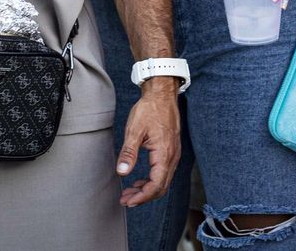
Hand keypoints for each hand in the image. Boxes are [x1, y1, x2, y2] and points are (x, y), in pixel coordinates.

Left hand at [116, 81, 179, 207]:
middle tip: (126, 199)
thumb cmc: (149, 109)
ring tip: (130, 192)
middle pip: (161, 187)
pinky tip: (139, 180)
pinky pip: (164, 172)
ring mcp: (173, 154)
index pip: (156, 184)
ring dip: (147, 189)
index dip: (142, 196)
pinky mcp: (171, 151)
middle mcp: (172, 157)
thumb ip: (129, 153)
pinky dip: (152, 180)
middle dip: (143, 196)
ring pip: (163, 180)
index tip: (128, 200)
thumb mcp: (135, 130)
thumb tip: (122, 171)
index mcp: (164, 154)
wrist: (162, 95)